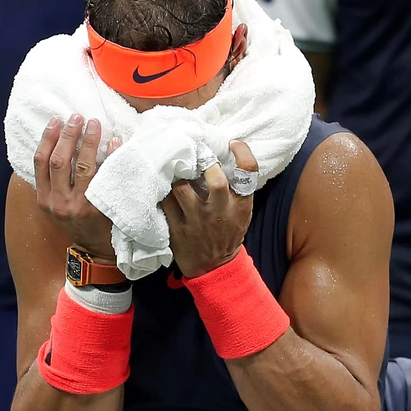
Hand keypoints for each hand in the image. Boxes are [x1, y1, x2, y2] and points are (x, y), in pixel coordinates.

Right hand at [34, 114, 120, 257]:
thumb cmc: (76, 222)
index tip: (56, 121)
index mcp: (45, 199)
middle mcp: (59, 202)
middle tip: (76, 117)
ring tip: (94, 124)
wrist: (96, 250)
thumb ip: (53, 182)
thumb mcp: (56, 205)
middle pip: (60, 161)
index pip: (41, 162)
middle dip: (68, 135)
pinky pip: (105, 176)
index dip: (47, 139)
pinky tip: (115, 142)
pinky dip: (110, 156)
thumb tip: (57, 145)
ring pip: (83, 166)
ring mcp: (80, 206)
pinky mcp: (99, 209)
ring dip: (88, 141)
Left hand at [163, 141, 256, 277]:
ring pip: (181, 187)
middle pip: (216, 180)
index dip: (243, 152)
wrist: (213, 266)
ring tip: (174, 167)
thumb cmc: (227, 233)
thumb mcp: (241, 212)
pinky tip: (162, 183)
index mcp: (239, 205)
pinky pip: (165, 201)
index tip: (234, 144)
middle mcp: (219, 211)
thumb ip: (236, 189)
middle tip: (195, 155)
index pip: (248, 172)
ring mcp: (196, 220)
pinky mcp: (177, 227)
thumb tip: (224, 155)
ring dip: (176, 175)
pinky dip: (162, 190)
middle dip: (205, 162)